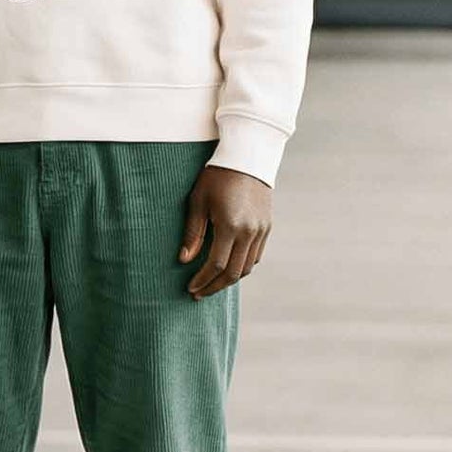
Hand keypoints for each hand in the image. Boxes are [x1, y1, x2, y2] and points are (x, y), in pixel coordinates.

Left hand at [178, 166, 271, 298]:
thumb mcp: (198, 201)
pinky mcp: (267, 227)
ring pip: (247, 267)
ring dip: (229, 279)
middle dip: (215, 286)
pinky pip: (256, 255)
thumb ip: (193, 233)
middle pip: (233, 272)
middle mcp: (249, 231)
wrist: (248, 157)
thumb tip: (184, 260)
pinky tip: (227, 267)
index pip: (216, 265)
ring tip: (211, 283)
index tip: (191, 289)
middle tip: (199, 293)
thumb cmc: (217, 177)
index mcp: (230, 225)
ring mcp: (261, 230)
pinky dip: (242, 266)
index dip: (202, 280)